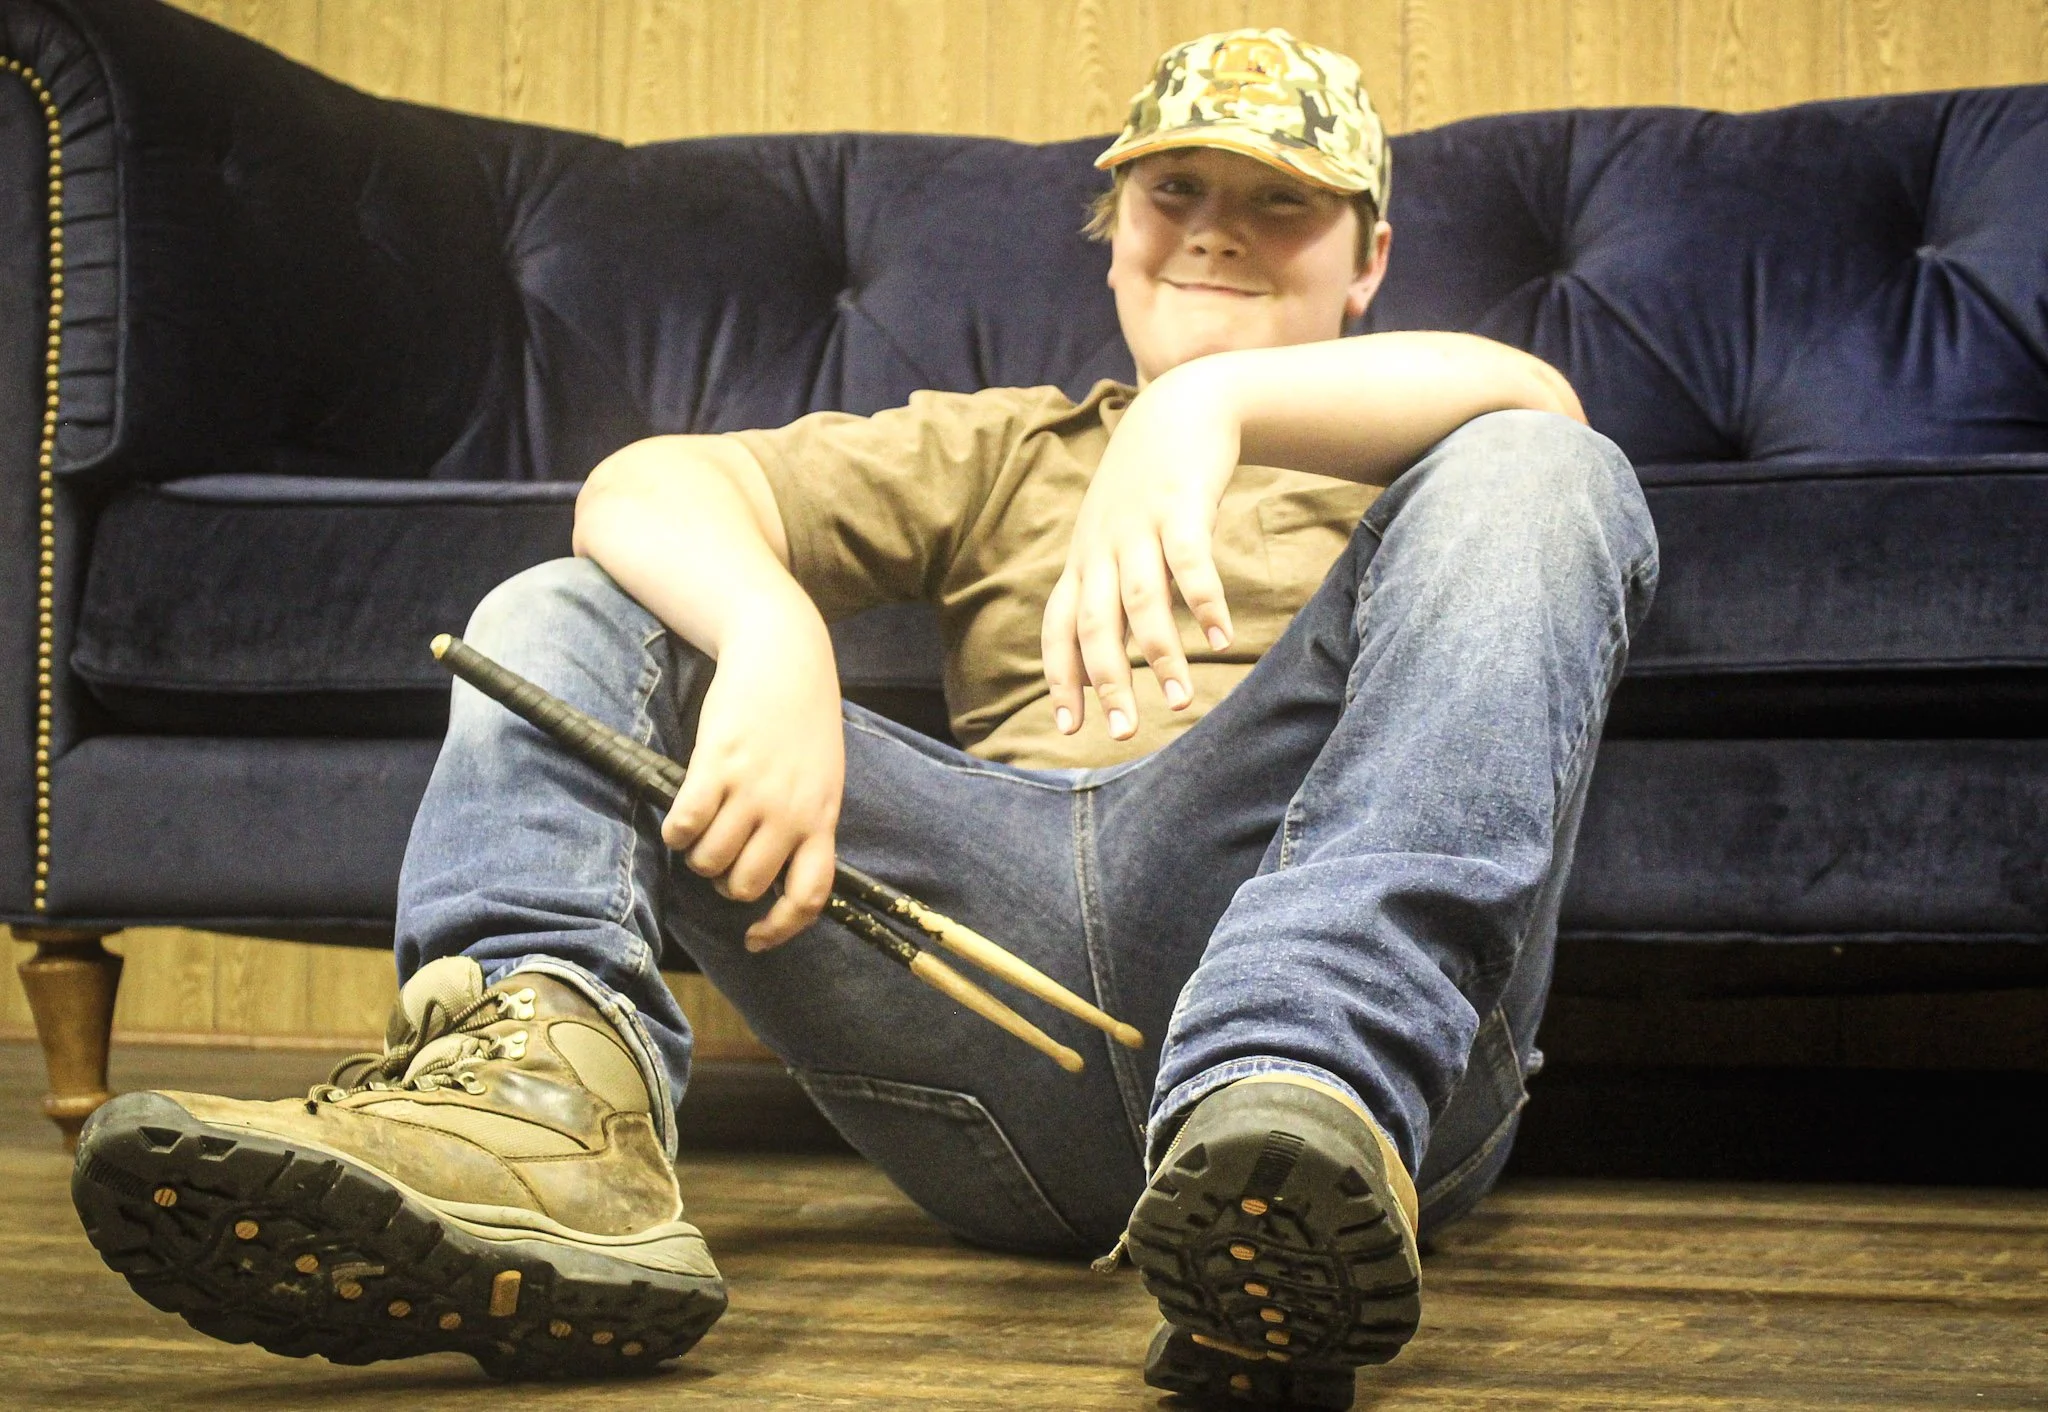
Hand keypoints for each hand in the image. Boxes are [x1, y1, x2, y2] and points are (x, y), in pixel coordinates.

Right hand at [660, 609, 843, 950]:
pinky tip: (680, 816)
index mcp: (822, 817)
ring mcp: (753, 789)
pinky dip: (676, 831)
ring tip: (701, 830)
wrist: (784, 654)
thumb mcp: (821, 776)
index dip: (781, 928)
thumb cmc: (801, 719)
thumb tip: (777, 875)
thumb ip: (806, 822)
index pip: (810, 896)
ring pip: (709, 860)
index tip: (756, 938)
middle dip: (725, 881)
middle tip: (720, 855)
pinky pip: (684, 826)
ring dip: (697, 855)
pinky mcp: (716, 765)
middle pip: (744, 885)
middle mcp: (790, 811)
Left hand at [1041, 368, 1238, 739]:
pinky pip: (1190, 561)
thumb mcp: (1115, 539)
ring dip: (1158, 653)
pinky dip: (1203, 601)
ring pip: (1140, 599)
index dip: (1062, 676)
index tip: (1071, 727)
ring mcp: (1139, 525)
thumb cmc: (1147, 489)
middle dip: (1106, 681)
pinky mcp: (1180, 504)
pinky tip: (1220, 639)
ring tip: (1180, 700)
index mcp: (1083, 561)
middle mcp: (1102, 547)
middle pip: (1095, 624)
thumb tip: (1112, 662)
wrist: (1178, 408)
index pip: (1059, 628)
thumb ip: (1112, 594)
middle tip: (1123, 732)